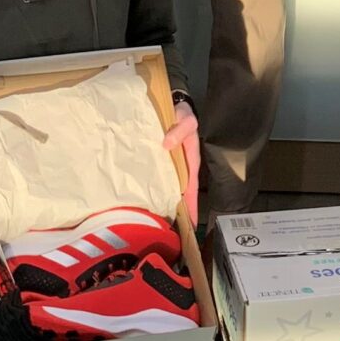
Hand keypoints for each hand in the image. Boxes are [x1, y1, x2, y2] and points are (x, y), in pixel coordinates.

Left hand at [162, 102, 202, 227]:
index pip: (192, 189)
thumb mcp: (186, 119)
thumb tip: (167, 145)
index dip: (191, 206)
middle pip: (182, 195)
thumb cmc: (182, 113)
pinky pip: (159, 180)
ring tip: (160, 225)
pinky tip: (147, 202)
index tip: (190, 225)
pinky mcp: (160, 163)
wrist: (172, 104)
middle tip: (175, 236)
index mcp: (191, 161)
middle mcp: (182, 168)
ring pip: (170, 190)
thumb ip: (180, 130)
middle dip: (180, 214)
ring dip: (168, 205)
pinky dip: (156, 192)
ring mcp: (171, 167)